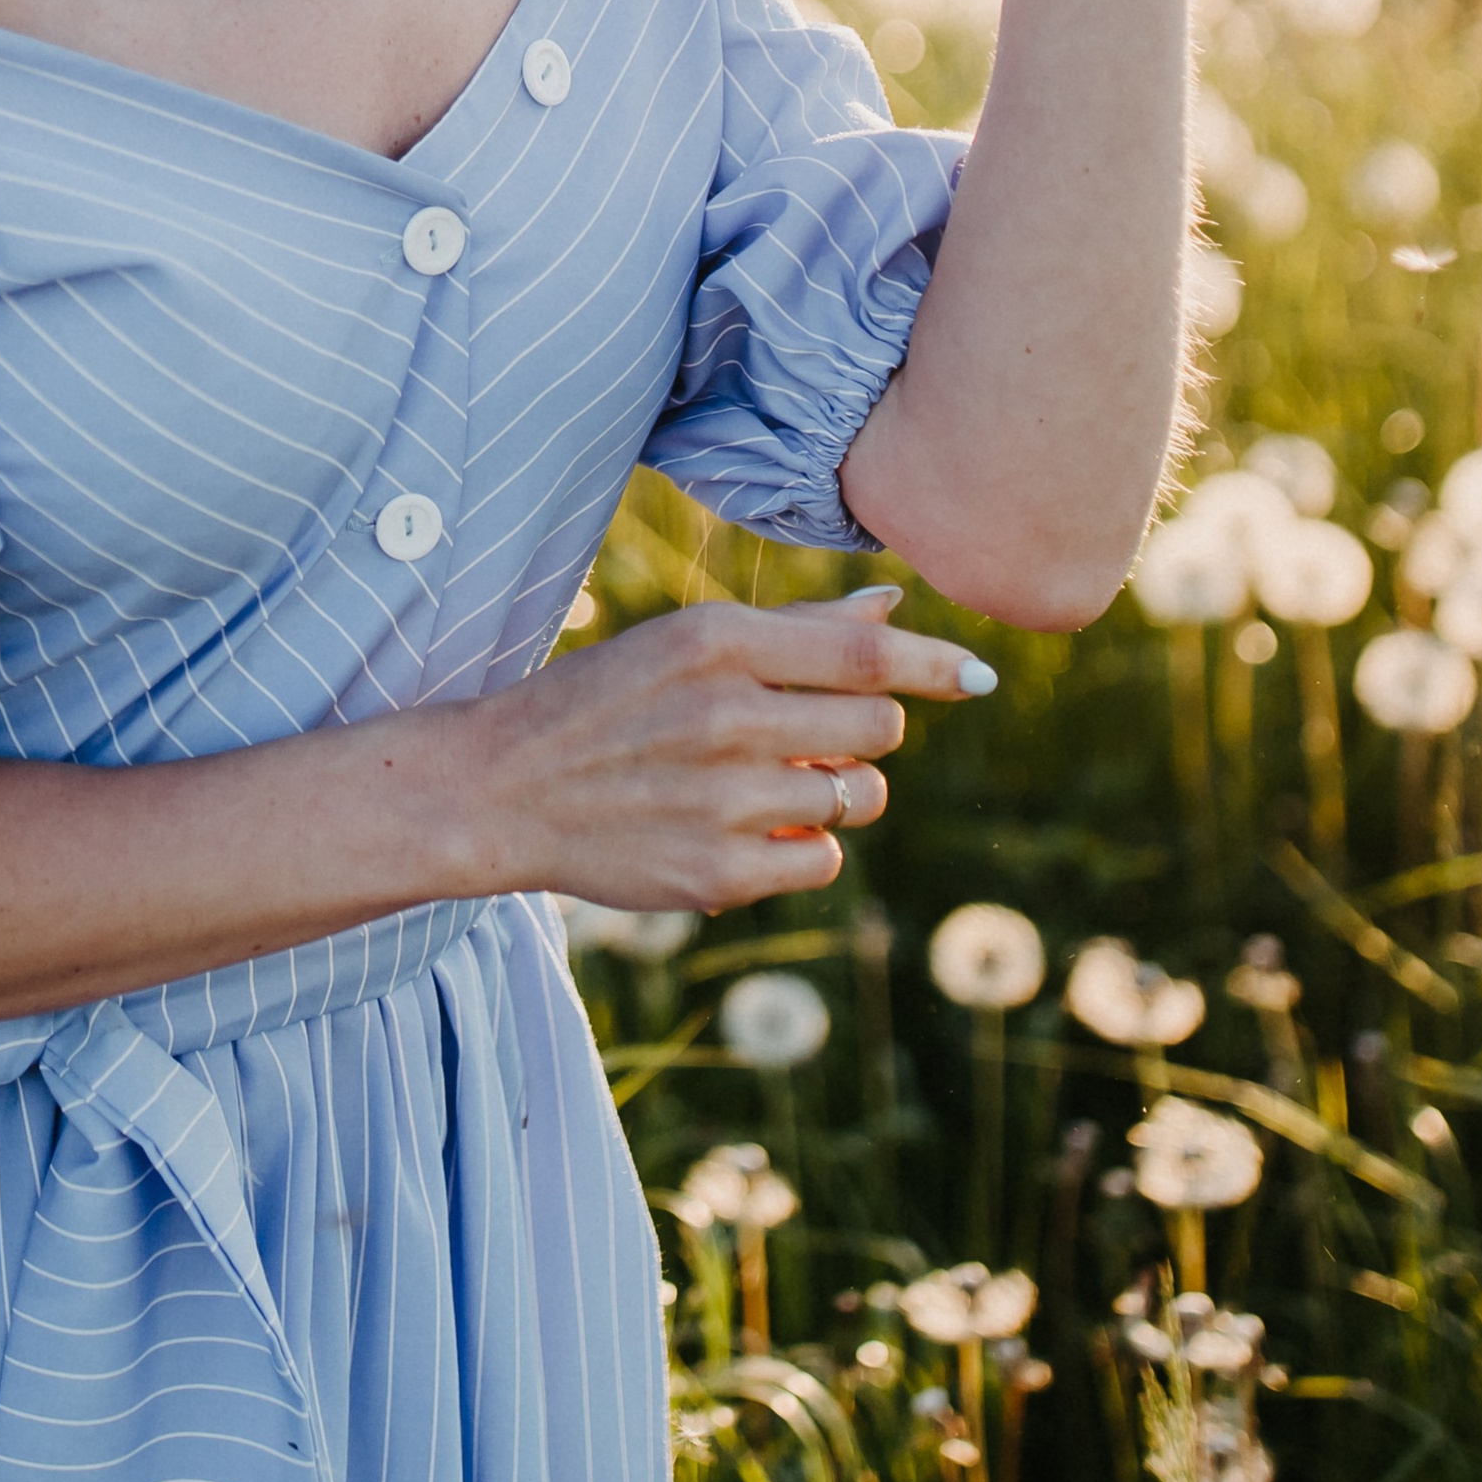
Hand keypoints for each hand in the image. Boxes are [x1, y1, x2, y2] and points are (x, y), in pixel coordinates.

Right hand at [464, 586, 994, 912]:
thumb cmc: (604, 701)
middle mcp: (726, 717)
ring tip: (764, 782)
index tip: (980, 680)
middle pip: (876, 728)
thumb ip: (795, 629)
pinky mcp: (717, 875)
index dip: (935, 666)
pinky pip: (822, 861)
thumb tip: (891, 606)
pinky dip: (804, 848)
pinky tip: (747, 829)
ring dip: (833, 791)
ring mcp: (723, 801)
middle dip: (862, 733)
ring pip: (857, 798)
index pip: (864, 656)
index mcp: (716, 643)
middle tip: (808, 736)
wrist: (502, 789)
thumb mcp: (685, 641)